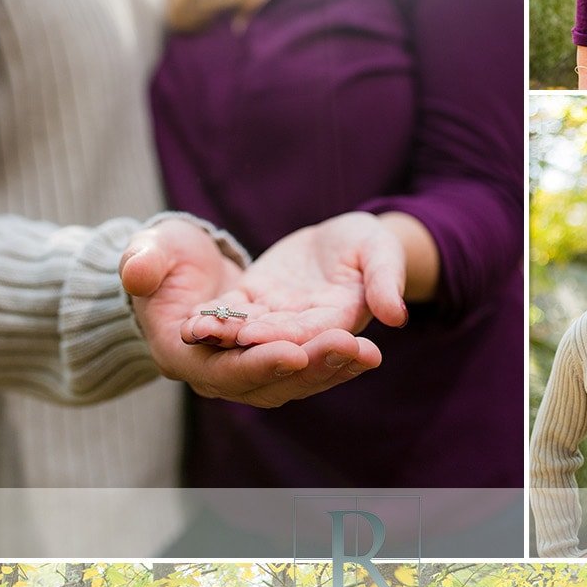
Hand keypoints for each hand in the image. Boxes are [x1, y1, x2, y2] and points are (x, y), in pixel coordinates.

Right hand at [120, 217, 380, 407]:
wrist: (181, 265)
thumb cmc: (159, 255)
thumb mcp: (150, 249)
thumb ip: (143, 260)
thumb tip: (136, 274)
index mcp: (180, 355)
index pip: (222, 372)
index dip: (257, 364)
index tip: (293, 352)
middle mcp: (215, 375)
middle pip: (266, 383)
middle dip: (307, 368)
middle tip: (345, 347)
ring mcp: (246, 370)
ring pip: (292, 380)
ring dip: (329, 369)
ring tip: (366, 352)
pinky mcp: (271, 356)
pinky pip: (304, 366)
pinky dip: (333, 362)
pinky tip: (366, 351)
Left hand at [181, 212, 408, 348]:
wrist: (342, 238)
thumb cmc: (368, 243)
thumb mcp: (382, 250)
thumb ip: (386, 280)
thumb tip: (396, 316)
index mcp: (339, 322)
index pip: (314, 336)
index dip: (290, 337)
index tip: (262, 335)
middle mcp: (303, 330)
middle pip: (276, 347)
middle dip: (248, 346)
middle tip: (221, 337)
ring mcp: (275, 319)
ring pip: (247, 335)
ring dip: (222, 335)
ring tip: (197, 330)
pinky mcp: (252, 301)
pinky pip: (231, 314)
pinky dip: (213, 318)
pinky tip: (190, 319)